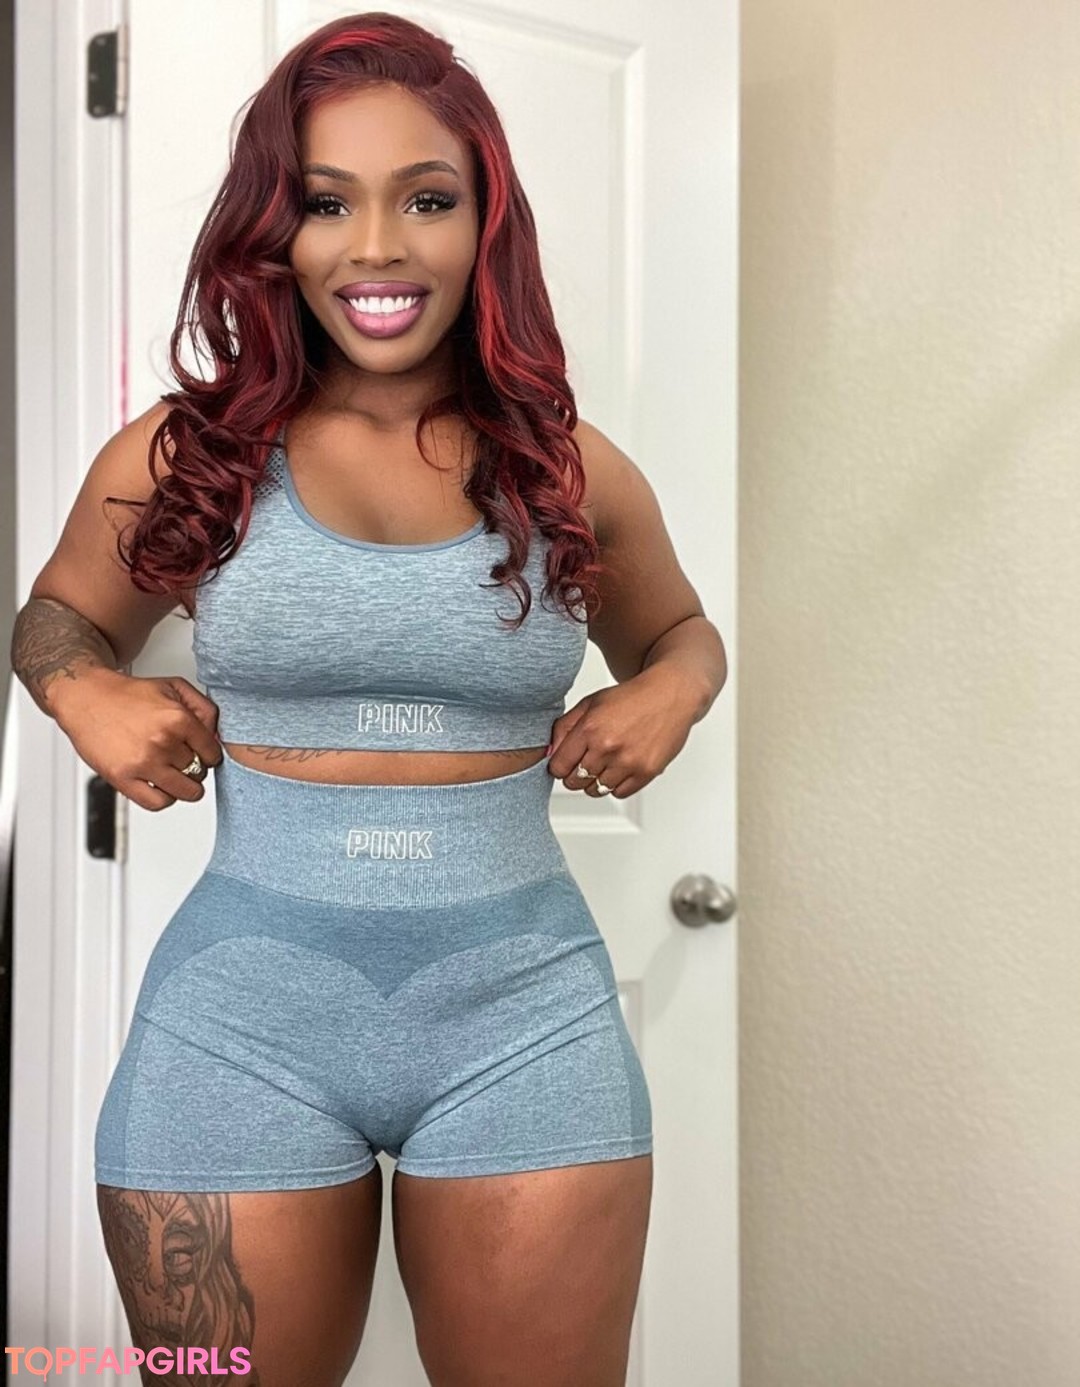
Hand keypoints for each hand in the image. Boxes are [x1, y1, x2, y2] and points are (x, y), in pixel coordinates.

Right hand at [52, 667, 224, 811]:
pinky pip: (157, 803)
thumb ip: (204, 709)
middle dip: (196, 768)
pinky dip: (165, 798)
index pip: (213, 753)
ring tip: (176, 776)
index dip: (210, 755)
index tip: (204, 754)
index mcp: (177, 719)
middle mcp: (162, 742)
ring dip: (185, 787)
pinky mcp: (123, 778)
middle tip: (185, 760)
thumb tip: (217, 737)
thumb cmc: (127, 695)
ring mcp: (143, 763)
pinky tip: (160, 785)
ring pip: (185, 792)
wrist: (86, 698)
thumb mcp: (174, 687)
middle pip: (199, 772)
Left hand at [546, 664, 698, 798]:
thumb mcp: (590, 703)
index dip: (559, 765)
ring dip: (595, 780)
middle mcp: (608, 747)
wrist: (670, 695)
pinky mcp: (646, 772)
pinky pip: (618, 793)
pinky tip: (620, 766)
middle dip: (575, 774)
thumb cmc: (631, 698)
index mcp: (590, 728)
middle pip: (574, 782)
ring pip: (595, 790)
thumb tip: (549, 753)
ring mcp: (627, 762)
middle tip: (586, 760)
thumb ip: (564, 728)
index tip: (566, 760)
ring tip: (605, 762)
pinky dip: (616, 784)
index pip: (558, 766)